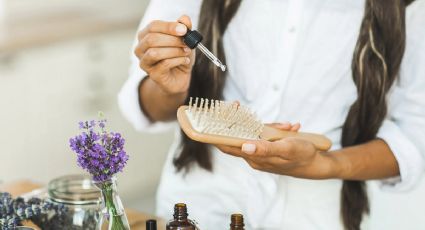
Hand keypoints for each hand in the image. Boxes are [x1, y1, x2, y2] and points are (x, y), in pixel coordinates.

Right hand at [135, 15, 194, 94]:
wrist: (180, 77)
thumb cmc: (178, 56)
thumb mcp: (184, 40)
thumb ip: (184, 28)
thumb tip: (184, 18)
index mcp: (146, 35)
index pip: (153, 26)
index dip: (168, 27)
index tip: (183, 30)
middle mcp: (141, 48)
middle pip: (152, 39)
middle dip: (172, 40)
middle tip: (186, 43)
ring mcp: (145, 62)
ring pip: (155, 53)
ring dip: (174, 51)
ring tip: (186, 52)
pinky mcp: (152, 74)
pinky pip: (163, 65)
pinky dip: (177, 61)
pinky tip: (185, 60)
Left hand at [216, 122, 336, 178]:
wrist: (315, 164)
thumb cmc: (302, 156)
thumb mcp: (287, 149)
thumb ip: (266, 148)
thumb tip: (245, 146)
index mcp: (255, 158)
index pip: (227, 145)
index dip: (217, 132)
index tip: (213, 116)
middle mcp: (254, 156)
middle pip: (238, 136)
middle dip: (240, 120)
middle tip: (238, 106)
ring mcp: (260, 152)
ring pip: (255, 133)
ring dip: (269, 126)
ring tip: (288, 126)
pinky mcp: (267, 148)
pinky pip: (266, 134)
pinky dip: (276, 129)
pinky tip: (290, 128)